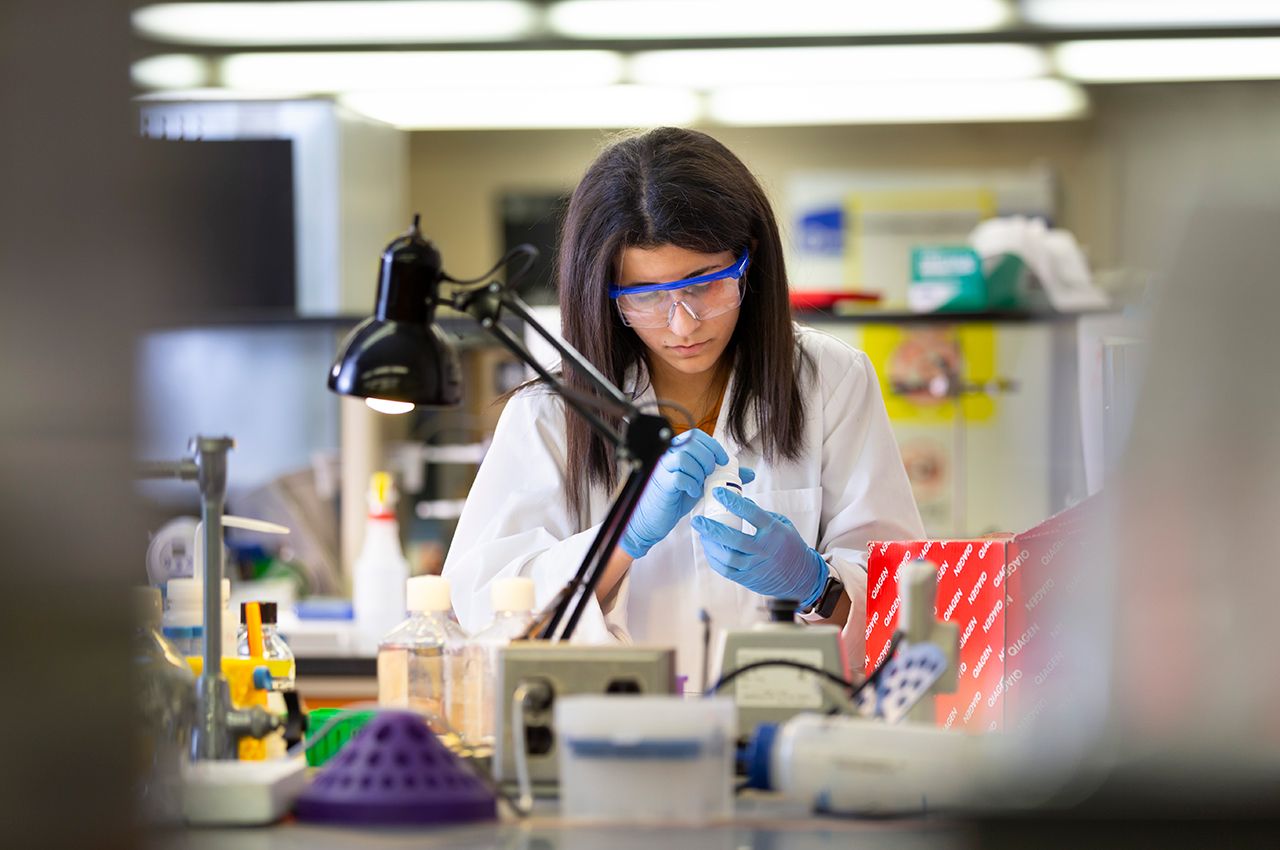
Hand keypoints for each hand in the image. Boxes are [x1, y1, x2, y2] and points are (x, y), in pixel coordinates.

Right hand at [620, 429, 727, 558]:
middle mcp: (667, 456)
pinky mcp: (662, 484)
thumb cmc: (675, 499)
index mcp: (676, 451)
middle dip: (707, 458)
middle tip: (710, 474)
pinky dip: (691, 484)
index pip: (697, 436)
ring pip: (684, 458)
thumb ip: (722, 476)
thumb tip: (749, 473)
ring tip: (700, 483)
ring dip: (699, 471)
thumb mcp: (702, 484)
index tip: (723, 461)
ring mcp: (662, 469)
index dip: (713, 446)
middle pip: (692, 443)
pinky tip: (693, 492)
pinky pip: (679, 477)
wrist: (654, 520)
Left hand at [691, 487, 826, 605]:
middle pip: (733, 539)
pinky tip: (709, 549)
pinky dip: (714, 559)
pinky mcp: (748, 579)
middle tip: (697, 520)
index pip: (751, 513)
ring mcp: (755, 566)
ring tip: (702, 534)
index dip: (733, 502)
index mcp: (774, 531)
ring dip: (710, 545)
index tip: (717, 493)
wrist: (801, 577)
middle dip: (711, 528)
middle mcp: (763, 549)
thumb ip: (761, 514)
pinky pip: (726, 569)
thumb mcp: (782, 524)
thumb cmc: (790, 546)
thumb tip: (741, 502)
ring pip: (726, 556)